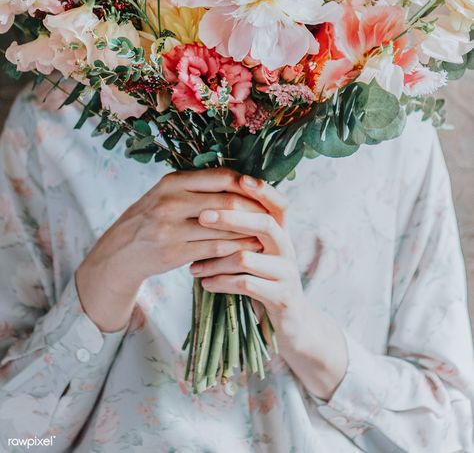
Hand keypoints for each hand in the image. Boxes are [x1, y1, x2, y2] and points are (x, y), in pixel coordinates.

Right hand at [76, 169, 266, 331]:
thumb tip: (242, 179)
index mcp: (173, 181)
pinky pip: (215, 250)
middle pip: (226, 203)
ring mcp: (170, 228)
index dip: (247, 185)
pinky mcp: (174, 253)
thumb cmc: (153, 217)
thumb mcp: (168, 192)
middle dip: (253, 211)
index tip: (263, 192)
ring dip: (248, 232)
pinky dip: (235, 249)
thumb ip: (198, 185)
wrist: (121, 251)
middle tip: (272, 216)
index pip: (221, 177)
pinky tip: (247, 248)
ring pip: (224, 229)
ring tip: (265, 233)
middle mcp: (170, 202)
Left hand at [191, 174, 303, 334]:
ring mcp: (286, 272)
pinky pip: (245, 285)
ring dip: (215, 261)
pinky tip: (205, 283)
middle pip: (263, 223)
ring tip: (193, 266)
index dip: (263, 190)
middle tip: (202, 216)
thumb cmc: (262, 278)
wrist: (289, 322)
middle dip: (231, 218)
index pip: (278, 203)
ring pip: (247, 258)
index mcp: (282, 231)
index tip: (240, 179)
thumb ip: (244, 228)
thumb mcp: (258, 250)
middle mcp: (287, 248)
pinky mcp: (280, 297)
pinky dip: (220, 282)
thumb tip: (209, 201)